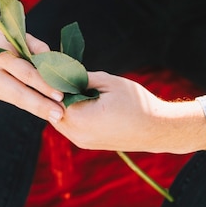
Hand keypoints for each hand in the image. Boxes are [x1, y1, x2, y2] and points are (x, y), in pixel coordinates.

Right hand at [0, 24, 64, 109]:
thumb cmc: (8, 41)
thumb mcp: (22, 38)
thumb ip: (39, 50)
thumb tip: (55, 68)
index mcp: (0, 54)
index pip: (24, 72)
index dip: (42, 84)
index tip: (60, 95)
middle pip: (19, 92)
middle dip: (41, 104)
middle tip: (59, 113)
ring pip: (17, 100)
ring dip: (38, 110)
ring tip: (56, 116)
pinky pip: (16, 101)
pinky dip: (32, 107)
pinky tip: (46, 112)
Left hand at [52, 72, 205, 154]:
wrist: (157, 130)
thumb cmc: (137, 103)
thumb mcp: (108, 82)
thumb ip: (82, 77)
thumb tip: (64, 71)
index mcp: (79, 117)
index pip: (53, 94)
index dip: (50, 78)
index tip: (47, 63)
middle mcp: (75, 133)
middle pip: (51, 108)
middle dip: (52, 91)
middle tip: (51, 71)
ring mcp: (81, 141)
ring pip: (58, 118)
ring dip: (60, 102)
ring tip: (62, 82)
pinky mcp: (87, 143)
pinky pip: (69, 125)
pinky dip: (68, 111)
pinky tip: (73, 97)